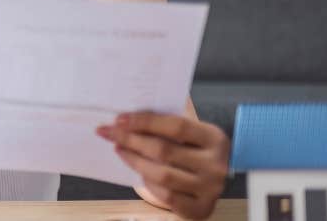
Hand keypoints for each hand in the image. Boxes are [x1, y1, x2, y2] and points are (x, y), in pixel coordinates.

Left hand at [97, 112, 230, 219]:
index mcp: (215, 138)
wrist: (211, 180)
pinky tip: (140, 172)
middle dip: (131, 140)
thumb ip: (164, 123)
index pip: (176, 126)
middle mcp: (216, 165)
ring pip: (162, 175)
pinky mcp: (201, 208)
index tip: (119, 119)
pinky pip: (166, 196)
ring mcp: (210, 189)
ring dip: (134, 161)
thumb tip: (126, 118)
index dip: (145, 122)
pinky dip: (149, 183)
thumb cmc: (192, 149)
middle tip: (109, 133)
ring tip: (120, 149)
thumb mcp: (188, 133)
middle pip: (165, 150)